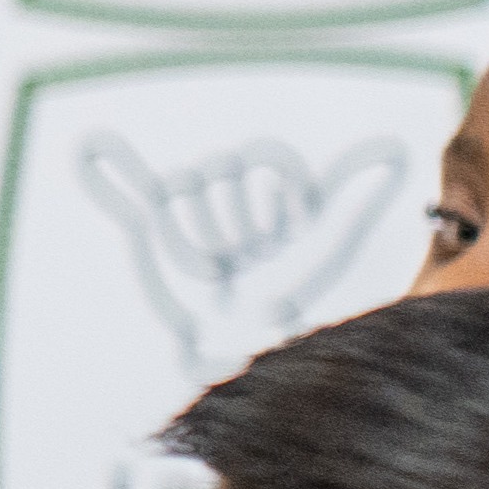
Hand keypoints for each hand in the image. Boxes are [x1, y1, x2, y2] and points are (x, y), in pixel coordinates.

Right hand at [78, 133, 410, 373]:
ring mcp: (195, 214)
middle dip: (236, 214)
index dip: (276, 190)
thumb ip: (355, 197)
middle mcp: (234, 199)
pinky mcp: (159, 233)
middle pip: (226, 168)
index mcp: (273, 193)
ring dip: (201, 230)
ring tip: (220, 267)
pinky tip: (90, 144)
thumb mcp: (328, 245)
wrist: (241, 343)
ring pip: (188, 186)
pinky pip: (132, 195)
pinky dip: (108, 173)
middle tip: (249, 256)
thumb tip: (398, 146)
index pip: (266, 158)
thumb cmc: (291, 299)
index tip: (288, 228)